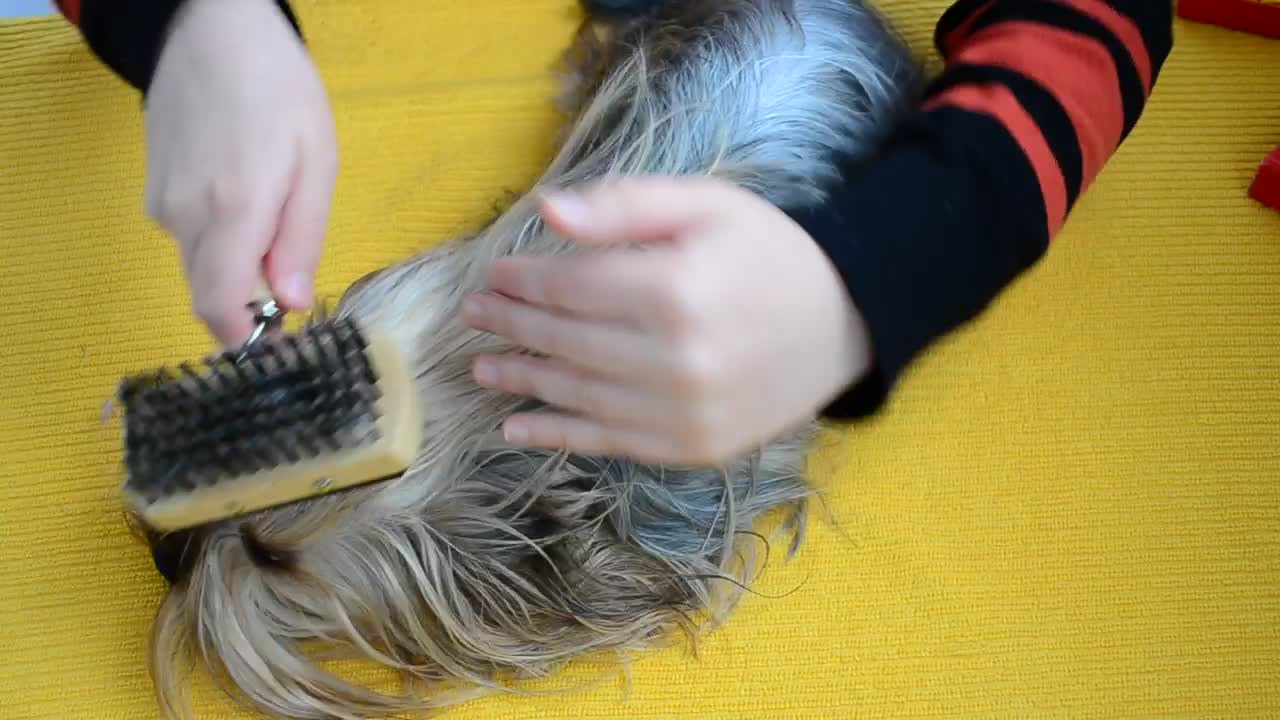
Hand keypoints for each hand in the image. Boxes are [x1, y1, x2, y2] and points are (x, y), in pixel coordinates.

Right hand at [144, 0, 337, 346]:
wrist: (208, 30)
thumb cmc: (277, 89)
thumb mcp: (316, 162)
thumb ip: (301, 238)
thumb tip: (289, 303)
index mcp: (231, 212)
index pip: (217, 307)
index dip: (244, 337)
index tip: (277, 344)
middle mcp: (184, 217)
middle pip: (208, 292)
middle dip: (246, 301)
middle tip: (290, 277)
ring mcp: (161, 204)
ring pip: (200, 264)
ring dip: (236, 262)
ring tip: (272, 211)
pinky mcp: (153, 190)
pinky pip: (189, 236)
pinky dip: (219, 235)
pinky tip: (243, 191)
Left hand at [462, 176, 873, 465]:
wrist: (843, 323)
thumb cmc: (767, 253)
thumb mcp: (705, 204)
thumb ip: (624, 205)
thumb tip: (545, 212)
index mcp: (675, 289)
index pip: (571, 286)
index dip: (523, 280)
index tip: (492, 274)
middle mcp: (675, 359)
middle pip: (565, 341)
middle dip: (511, 326)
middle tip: (473, 316)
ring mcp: (682, 412)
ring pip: (576, 395)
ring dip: (521, 380)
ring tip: (481, 367)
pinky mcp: (691, 447)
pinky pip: (607, 442)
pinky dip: (555, 435)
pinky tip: (515, 427)